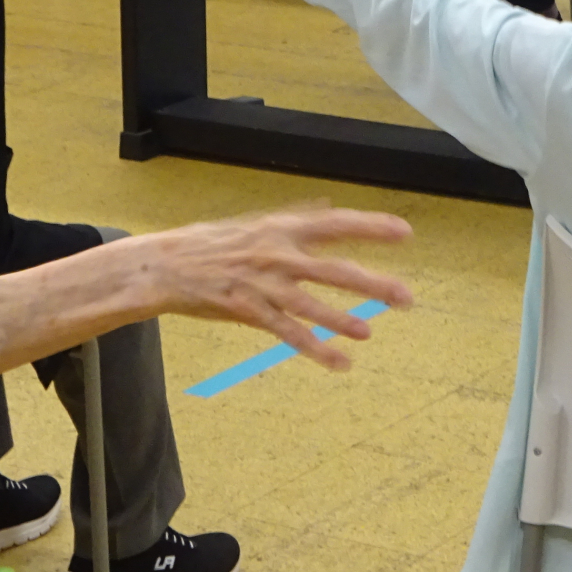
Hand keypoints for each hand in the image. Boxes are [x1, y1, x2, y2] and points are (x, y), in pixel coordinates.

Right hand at [123, 205, 413, 369]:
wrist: (165, 266)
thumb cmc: (211, 243)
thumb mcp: (255, 223)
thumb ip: (293, 220)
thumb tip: (327, 208)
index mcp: (281, 228)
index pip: (335, 223)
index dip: (370, 227)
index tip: (404, 232)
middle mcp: (277, 254)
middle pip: (334, 269)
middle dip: (372, 283)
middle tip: (406, 297)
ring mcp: (263, 284)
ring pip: (311, 305)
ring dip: (342, 319)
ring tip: (368, 331)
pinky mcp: (249, 311)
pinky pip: (288, 333)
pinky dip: (316, 349)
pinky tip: (341, 362)